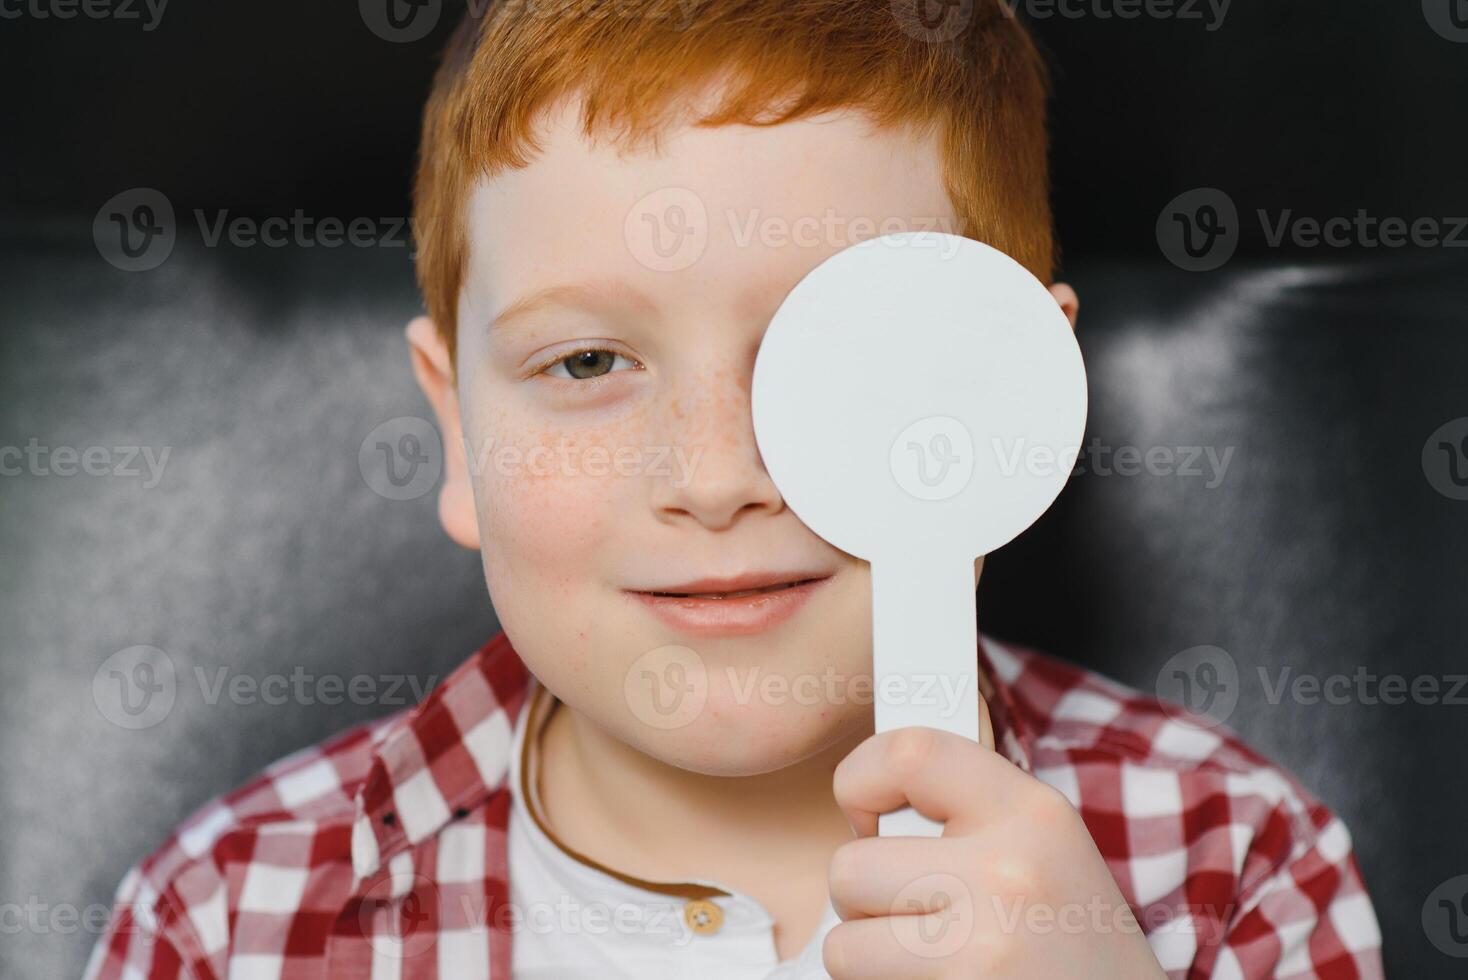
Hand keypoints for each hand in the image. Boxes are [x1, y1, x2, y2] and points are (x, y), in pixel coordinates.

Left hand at [823, 706, 1167, 978]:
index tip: (864, 816)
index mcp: (1030, 813)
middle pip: (851, 866)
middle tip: (914, 915)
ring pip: (843, 943)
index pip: (908, 752)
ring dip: (869, 956)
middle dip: (863, 898)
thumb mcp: (1046, 847)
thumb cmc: (1074, 942)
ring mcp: (980, 945)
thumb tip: (866, 797)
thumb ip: (966, 811)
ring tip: (930, 957)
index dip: (860, 779)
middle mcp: (1006, 871)